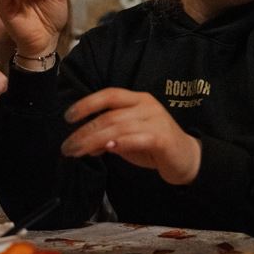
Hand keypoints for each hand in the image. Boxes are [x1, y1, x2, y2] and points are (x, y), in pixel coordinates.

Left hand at [61, 88, 201, 184]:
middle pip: (109, 116)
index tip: (68, 117)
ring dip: (93, 141)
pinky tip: (107, 149)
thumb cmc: (154, 145)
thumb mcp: (128, 138)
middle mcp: (147, 106)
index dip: (87, 104)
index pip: (109, 95)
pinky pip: (136, 138)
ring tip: (77, 152)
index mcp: (138, 100)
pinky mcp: (162, 139)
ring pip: (118, 128)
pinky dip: (120, 143)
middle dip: (84, 131)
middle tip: (67, 147)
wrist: (186, 158)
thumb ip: (108, 136)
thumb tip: (83, 143)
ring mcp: (156, 121)